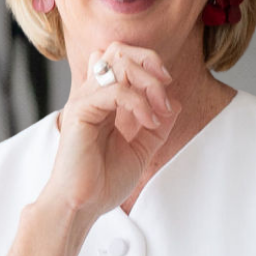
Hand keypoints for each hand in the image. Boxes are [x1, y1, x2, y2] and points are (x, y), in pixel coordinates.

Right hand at [43, 42, 178, 223]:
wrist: (82, 205)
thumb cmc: (102, 181)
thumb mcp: (141, 148)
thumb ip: (158, 125)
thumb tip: (175, 102)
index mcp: (102, 100)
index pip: (121, 57)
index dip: (148, 64)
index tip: (166, 91)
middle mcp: (91, 95)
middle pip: (118, 50)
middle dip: (150, 65)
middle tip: (164, 96)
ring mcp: (84, 101)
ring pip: (118, 64)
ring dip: (148, 84)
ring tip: (158, 113)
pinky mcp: (80, 112)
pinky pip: (114, 90)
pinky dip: (139, 103)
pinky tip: (148, 122)